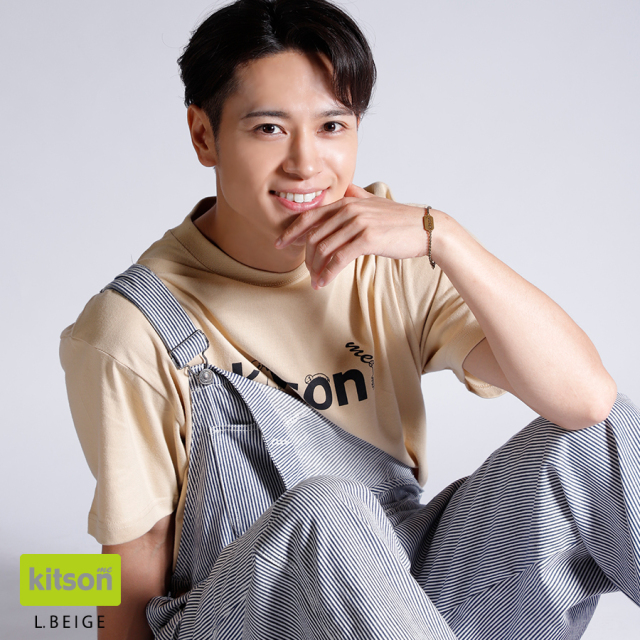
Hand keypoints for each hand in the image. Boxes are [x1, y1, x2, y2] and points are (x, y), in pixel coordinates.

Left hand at [275, 183, 427, 288]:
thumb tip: (346, 187)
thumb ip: (357, 194)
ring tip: (315, 281)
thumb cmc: (400, 220)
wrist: (426, 228)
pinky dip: (328, 273)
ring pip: (323, 248)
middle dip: (305, 257)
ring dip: (316, 269)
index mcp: (346, 201)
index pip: (310, 215)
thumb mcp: (375, 202)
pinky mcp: (367, 239)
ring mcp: (357, 223)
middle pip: (313, 235)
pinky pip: (338, 259)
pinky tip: (324, 282)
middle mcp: (349, 209)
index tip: (280, 244)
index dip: (292, 231)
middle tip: (306, 272)